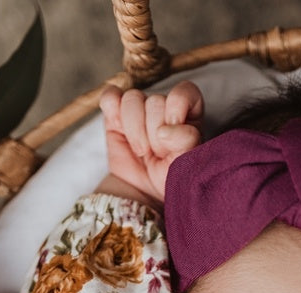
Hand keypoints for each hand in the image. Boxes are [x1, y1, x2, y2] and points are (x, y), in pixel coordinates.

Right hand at [96, 81, 203, 206]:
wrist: (144, 193)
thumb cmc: (171, 178)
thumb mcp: (187, 165)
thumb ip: (186, 142)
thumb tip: (166, 130)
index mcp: (189, 115)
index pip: (186, 92)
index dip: (177, 107)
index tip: (171, 134)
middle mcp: (165, 107)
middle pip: (156, 101)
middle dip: (154, 133)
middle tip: (158, 154)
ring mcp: (140, 108)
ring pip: (133, 99)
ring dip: (135, 131)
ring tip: (142, 151)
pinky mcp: (116, 113)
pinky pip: (111, 96)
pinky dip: (112, 110)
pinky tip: (118, 129)